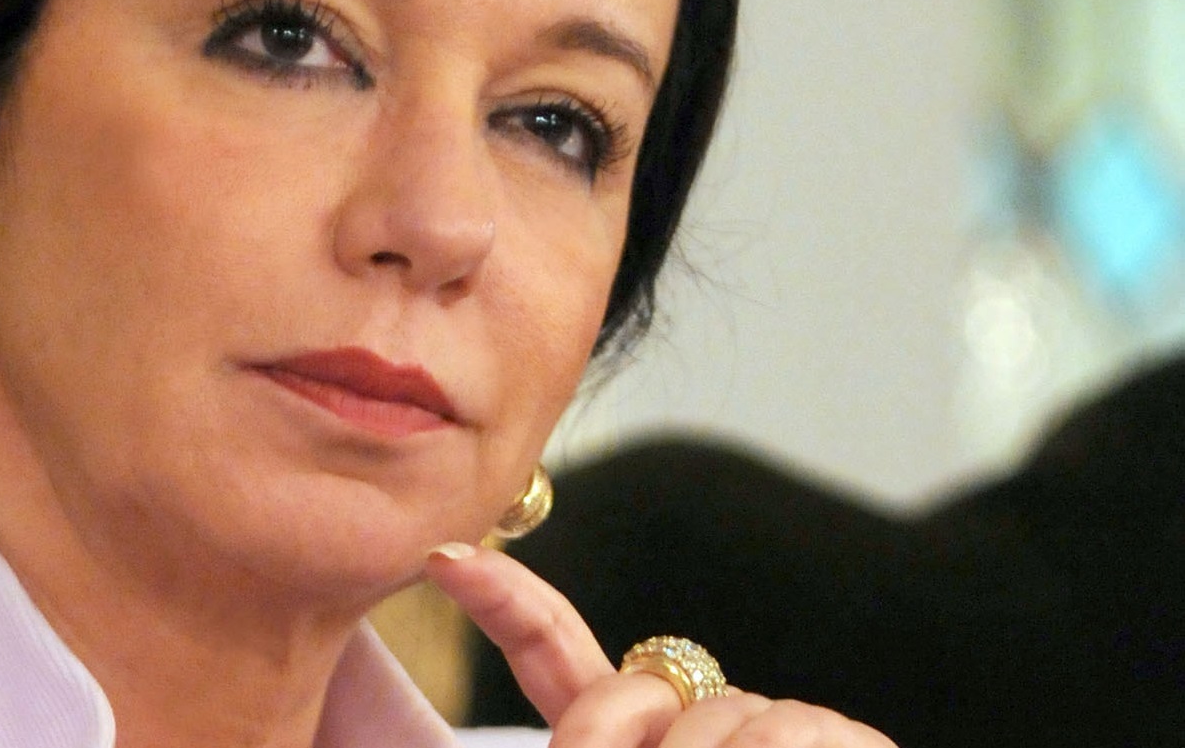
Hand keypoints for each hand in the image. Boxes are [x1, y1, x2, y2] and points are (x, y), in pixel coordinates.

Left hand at [423, 543, 894, 746]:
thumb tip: (565, 744)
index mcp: (640, 747)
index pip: (561, 662)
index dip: (507, 605)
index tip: (443, 560)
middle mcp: (702, 722)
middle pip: (623, 694)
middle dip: (598, 741)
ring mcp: (773, 725)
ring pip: (702, 722)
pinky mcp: (845, 740)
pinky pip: (774, 734)